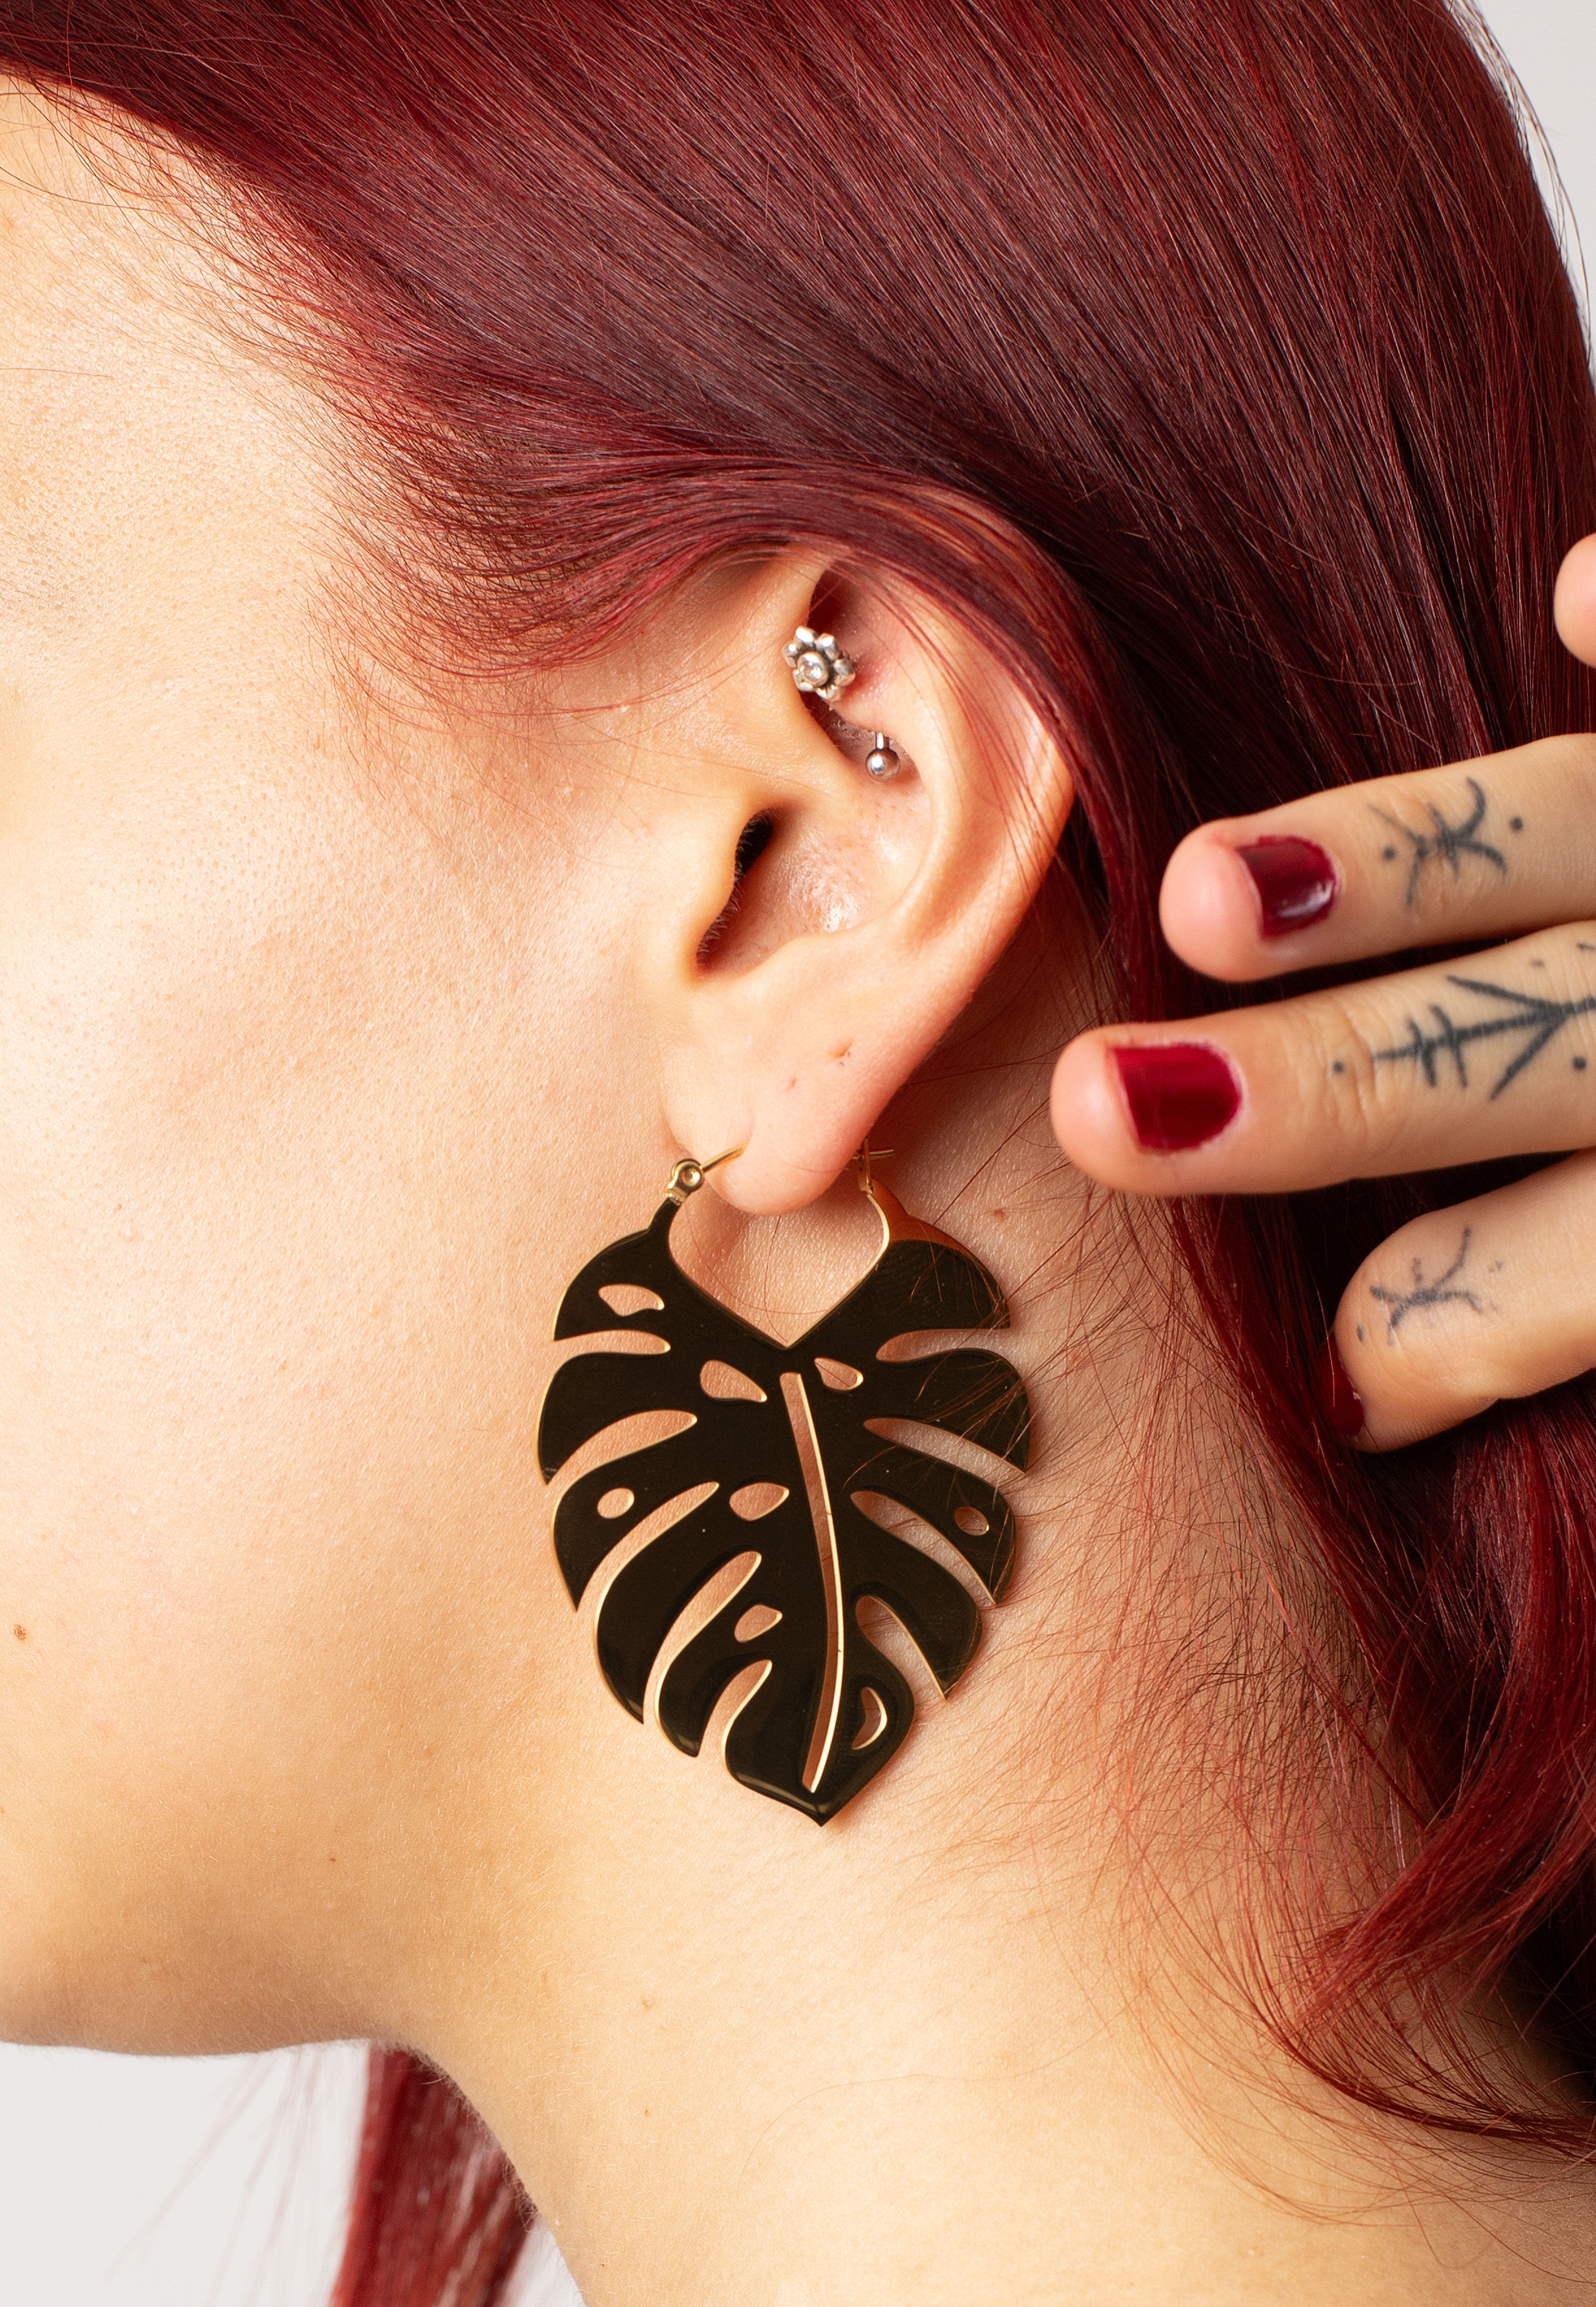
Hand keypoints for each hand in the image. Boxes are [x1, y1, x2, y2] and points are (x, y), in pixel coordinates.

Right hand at [1049, 536, 1595, 1450]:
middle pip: (1516, 1055)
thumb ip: (1560, 1308)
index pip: (1573, 1284)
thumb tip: (1356, 1392)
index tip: (1332, 1388)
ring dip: (1387, 863)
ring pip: (1564, 835)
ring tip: (1212, 891)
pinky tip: (1571, 594)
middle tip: (1114, 1115)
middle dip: (1324, 1091)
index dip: (1448, 1336)